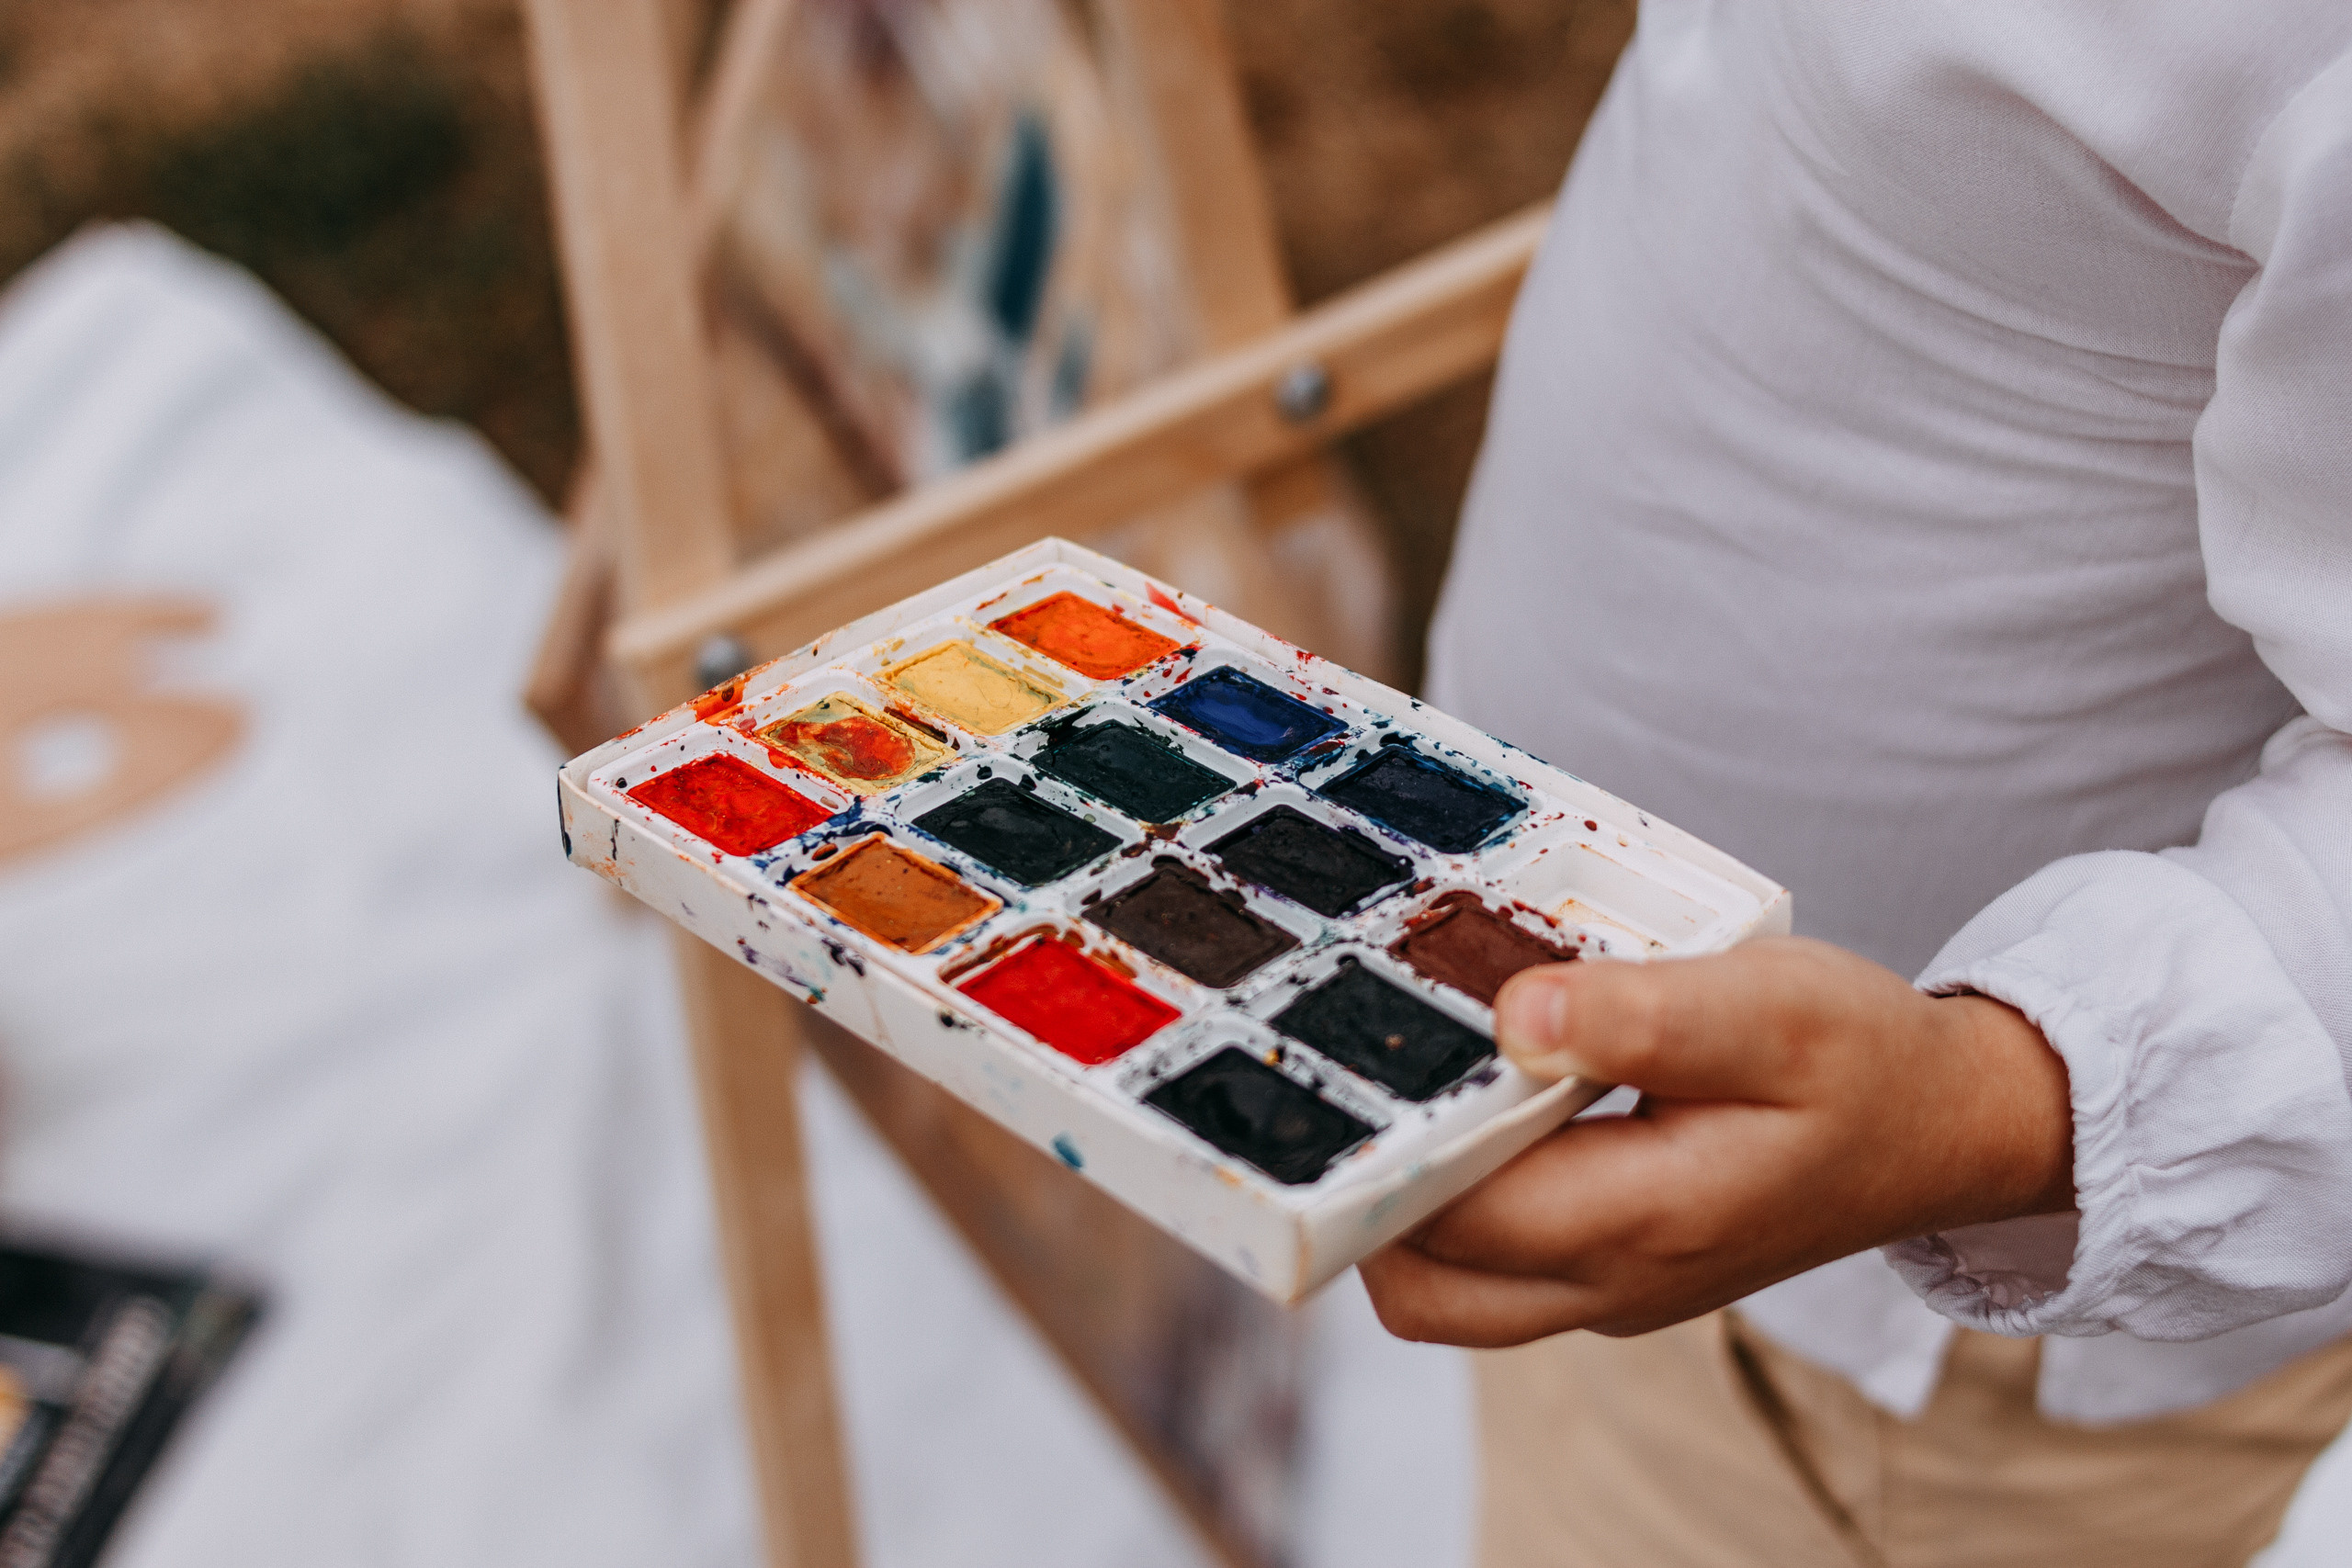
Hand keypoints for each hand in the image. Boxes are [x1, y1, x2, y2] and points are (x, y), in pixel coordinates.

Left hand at [1358, 936, 2074, 1346]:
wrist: (1944, 1126)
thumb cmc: (1861, 1058)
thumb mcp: (1770, 1009)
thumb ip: (1643, 1017)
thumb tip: (1514, 1018)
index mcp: (1646, 1222)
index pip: (1452, 1215)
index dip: (1384, 1142)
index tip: (1357, 1051)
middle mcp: (1612, 1283)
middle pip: (1420, 1282)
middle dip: (1373, 1187)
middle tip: (1370, 1067)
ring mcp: (1609, 1290)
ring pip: (1445, 1288)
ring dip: (1410, 1199)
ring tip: (1418, 1078)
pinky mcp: (1611, 1271)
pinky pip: (1492, 1266)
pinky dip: (1458, 1203)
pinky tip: (1473, 1101)